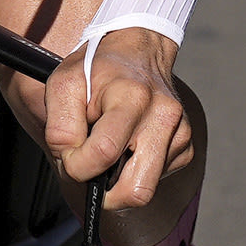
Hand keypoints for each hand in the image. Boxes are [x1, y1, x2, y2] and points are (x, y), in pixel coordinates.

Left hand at [39, 27, 195, 218]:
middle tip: (88, 172)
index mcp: (132, 97)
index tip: (68, 154)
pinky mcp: (185, 146)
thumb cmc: (97, 69)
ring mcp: (180, 133)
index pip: (103, 153)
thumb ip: (60, 127)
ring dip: (118, 181)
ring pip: (145, 190)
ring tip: (108, 150)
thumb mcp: (64, 84)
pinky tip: (127, 145)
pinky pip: (155, 179)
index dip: (76, 166)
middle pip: (136, 191)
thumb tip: (72, 164)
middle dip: (105, 195)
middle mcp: (163, 116)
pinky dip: (134, 171)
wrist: (138, 50)